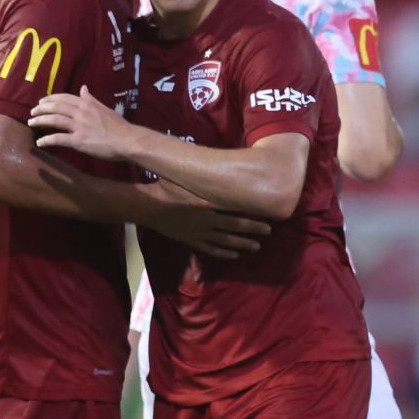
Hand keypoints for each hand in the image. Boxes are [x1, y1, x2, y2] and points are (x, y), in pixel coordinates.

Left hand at [30, 87, 138, 161]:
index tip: (42, 101)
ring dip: (40, 121)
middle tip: (32, 111)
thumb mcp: (105, 108)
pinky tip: (40, 142)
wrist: (127, 140)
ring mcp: (79, 127)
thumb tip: (83, 88)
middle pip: (55, 107)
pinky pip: (59, 139)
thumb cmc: (119, 126)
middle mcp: (81, 113)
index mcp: (87, 104)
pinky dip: (47, 140)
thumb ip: (91, 99)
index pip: (64, 98)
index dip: (51, 98)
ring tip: (31, 123)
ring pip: (54, 120)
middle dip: (41, 108)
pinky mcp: (79, 141)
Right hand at [144, 180, 271, 259]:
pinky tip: (234, 255)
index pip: (236, 210)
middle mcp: (208, 220)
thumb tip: (221, 164)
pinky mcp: (192, 241)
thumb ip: (205, 174)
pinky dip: (223, 253)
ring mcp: (200, 232)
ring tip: (256, 246)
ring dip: (242, 244)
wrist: (149, 206)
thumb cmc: (168, 187)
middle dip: (253, 229)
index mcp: (209, 203)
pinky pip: (210, 249)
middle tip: (268, 232)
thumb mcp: (187, 177)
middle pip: (235, 226)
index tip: (267, 216)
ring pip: (226, 241)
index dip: (253, 214)